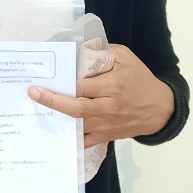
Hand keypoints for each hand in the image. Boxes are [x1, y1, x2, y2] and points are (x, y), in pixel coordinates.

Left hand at [28, 45, 174, 146]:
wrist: (160, 109)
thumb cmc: (140, 80)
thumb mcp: (126, 58)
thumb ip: (103, 53)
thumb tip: (79, 52)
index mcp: (113, 86)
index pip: (83, 86)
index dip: (63, 83)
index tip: (44, 78)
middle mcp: (108, 107)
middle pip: (76, 108)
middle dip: (53, 101)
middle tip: (33, 93)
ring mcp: (106, 124)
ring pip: (77, 125)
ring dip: (56, 118)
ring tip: (35, 110)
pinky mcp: (105, 136)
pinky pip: (84, 141)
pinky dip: (68, 139)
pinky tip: (52, 131)